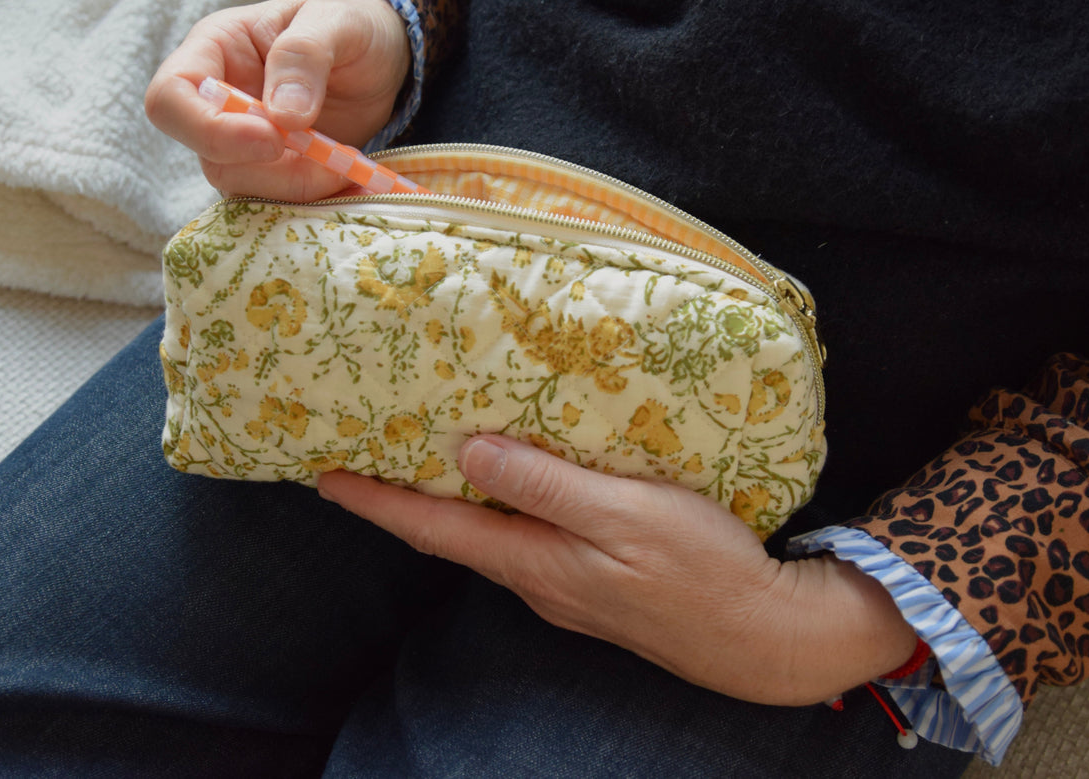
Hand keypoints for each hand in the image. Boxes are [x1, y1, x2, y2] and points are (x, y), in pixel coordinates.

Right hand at [145, 0, 410, 200]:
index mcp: (215, 50)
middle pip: (207, 155)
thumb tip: (283, 116)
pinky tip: (352, 186)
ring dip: (297, 186)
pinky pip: (277, 200)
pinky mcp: (272, 172)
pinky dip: (315, 199)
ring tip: (348, 166)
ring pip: (243, 186)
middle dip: (268, 167)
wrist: (379, 61)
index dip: (207, 128)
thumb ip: (305, 54)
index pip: (169, 97)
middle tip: (327, 157)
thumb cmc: (350, 30)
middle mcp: (217, 102)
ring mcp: (241, 142)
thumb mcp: (338, 23)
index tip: (272, 137)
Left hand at [316, 436, 919, 705]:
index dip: (376, 501)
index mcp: (534, 561)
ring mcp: (566, 586)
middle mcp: (537, 580)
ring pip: (489, 537)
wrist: (764, 637)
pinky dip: (501, 507)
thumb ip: (547, 485)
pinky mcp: (595, 583)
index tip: (324, 475)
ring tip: (425, 456)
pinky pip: (527, 539)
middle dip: (401, 499)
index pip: (434, 527)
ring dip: (449, 501)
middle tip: (365, 455)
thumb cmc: (701, 568)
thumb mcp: (625, 514)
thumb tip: (469, 451)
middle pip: (452, 535)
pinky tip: (512, 481)